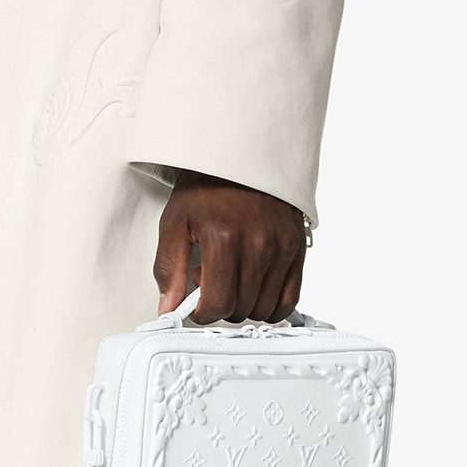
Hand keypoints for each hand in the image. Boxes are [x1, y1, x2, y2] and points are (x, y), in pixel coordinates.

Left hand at [153, 171, 306, 323]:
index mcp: (225, 238)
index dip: (201, 313)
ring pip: (264, 308)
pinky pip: (290, 299)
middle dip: (220, 305)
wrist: (243, 153)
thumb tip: (169, 306)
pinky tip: (255, 289)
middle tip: (210, 282)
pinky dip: (271, 305)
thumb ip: (168, 268)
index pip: (218, 304)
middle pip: (240, 309)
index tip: (195, 306)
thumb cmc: (209, 182)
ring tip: (232, 278)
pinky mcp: (297, 248)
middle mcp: (258, 245)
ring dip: (244, 304)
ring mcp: (282, 247)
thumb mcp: (176, 220)